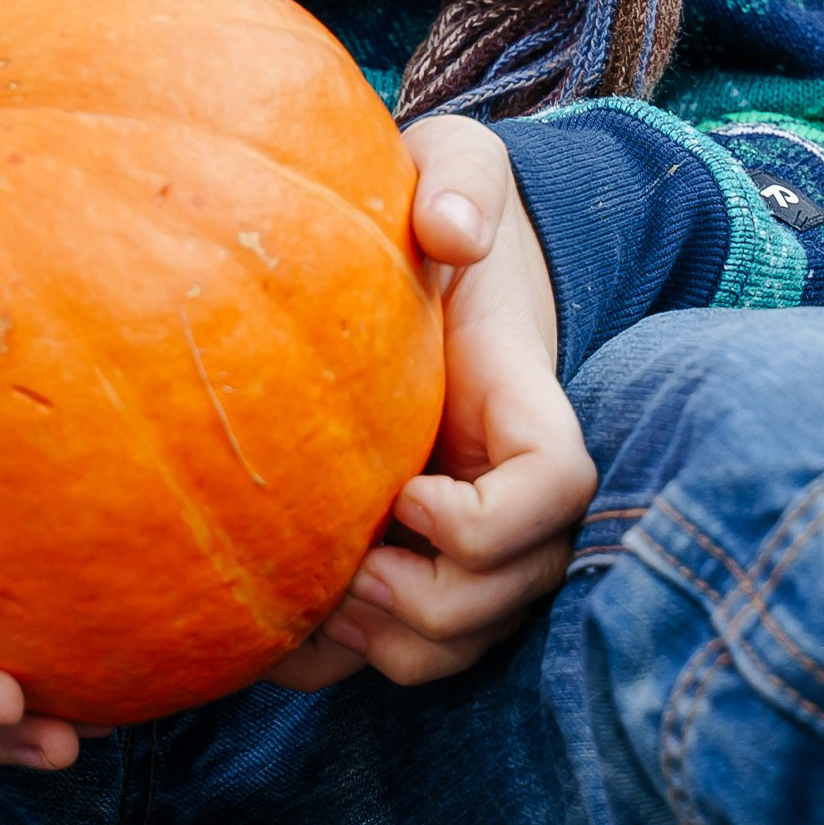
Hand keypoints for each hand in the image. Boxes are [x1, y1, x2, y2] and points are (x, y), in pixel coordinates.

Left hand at [265, 115, 595, 692]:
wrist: (429, 254)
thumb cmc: (437, 206)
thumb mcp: (455, 165)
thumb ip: (461, 182)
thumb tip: (449, 229)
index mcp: (528, 400)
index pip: (557, 488)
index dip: (490, 521)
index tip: (408, 494)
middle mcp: (517, 485)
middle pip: (511, 593)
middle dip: (425, 601)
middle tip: (340, 563)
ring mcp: (478, 534)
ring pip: (462, 643)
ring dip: (387, 640)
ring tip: (310, 594)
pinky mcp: (422, 559)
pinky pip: (401, 648)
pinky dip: (339, 659)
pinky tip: (266, 635)